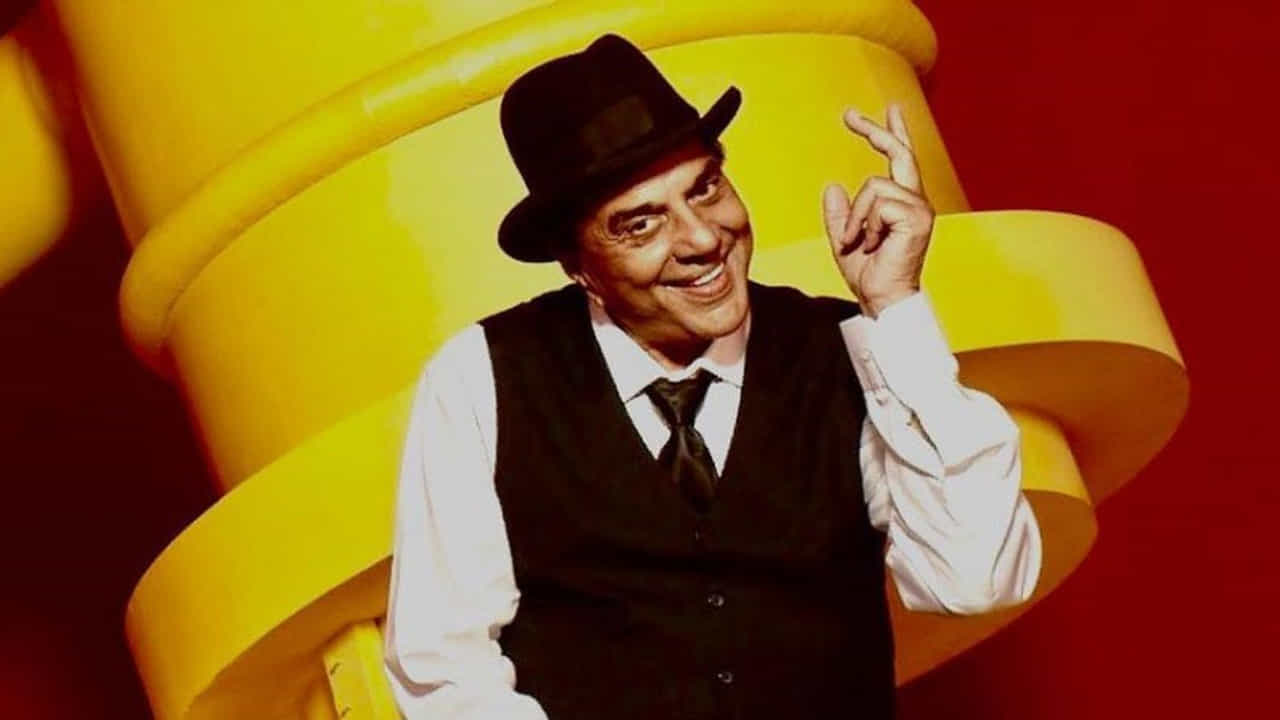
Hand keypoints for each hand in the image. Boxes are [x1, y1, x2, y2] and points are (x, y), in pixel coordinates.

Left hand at [821, 103, 934, 317]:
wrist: (880, 299)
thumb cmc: (868, 274)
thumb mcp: (843, 238)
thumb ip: (839, 214)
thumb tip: (833, 187)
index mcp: (903, 202)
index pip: (901, 158)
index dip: (893, 132)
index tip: (887, 110)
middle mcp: (916, 200)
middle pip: (898, 152)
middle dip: (875, 130)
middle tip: (848, 115)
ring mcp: (919, 208)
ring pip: (873, 186)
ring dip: (855, 217)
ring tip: (857, 242)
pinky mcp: (916, 218)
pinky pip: (877, 204)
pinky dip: (864, 225)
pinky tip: (869, 244)